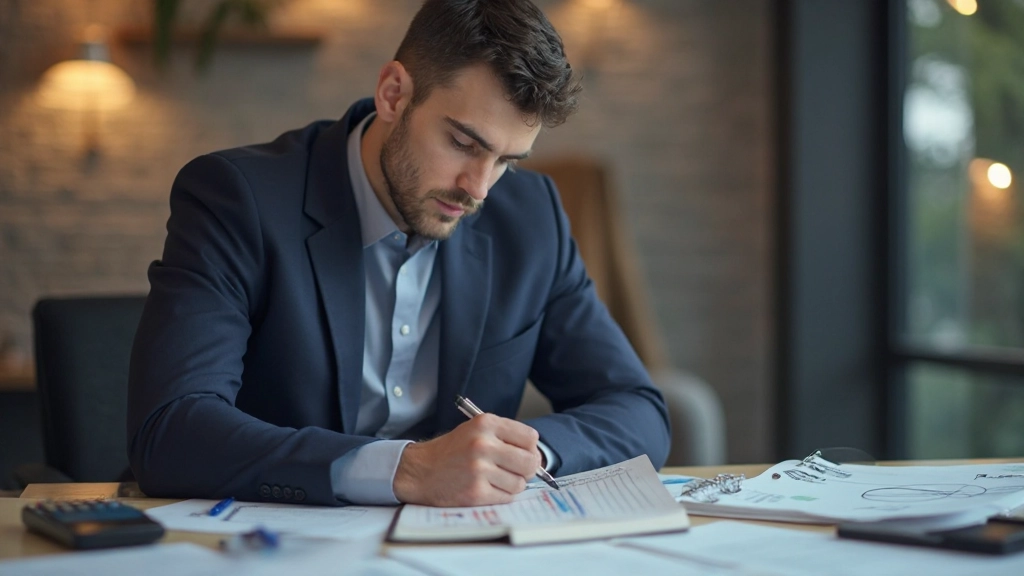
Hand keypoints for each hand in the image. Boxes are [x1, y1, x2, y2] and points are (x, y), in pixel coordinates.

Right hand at [393, 413, 541, 505]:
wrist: (419, 471)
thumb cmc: (450, 451)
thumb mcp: (474, 430)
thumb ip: (504, 436)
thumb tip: (535, 455)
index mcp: (486, 424)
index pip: (530, 437)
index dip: (530, 449)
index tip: (523, 454)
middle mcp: (483, 444)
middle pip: (530, 462)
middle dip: (527, 470)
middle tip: (516, 471)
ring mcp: (479, 469)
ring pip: (520, 483)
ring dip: (512, 485)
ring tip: (495, 479)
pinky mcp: (475, 492)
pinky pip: (506, 497)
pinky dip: (500, 495)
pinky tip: (486, 488)